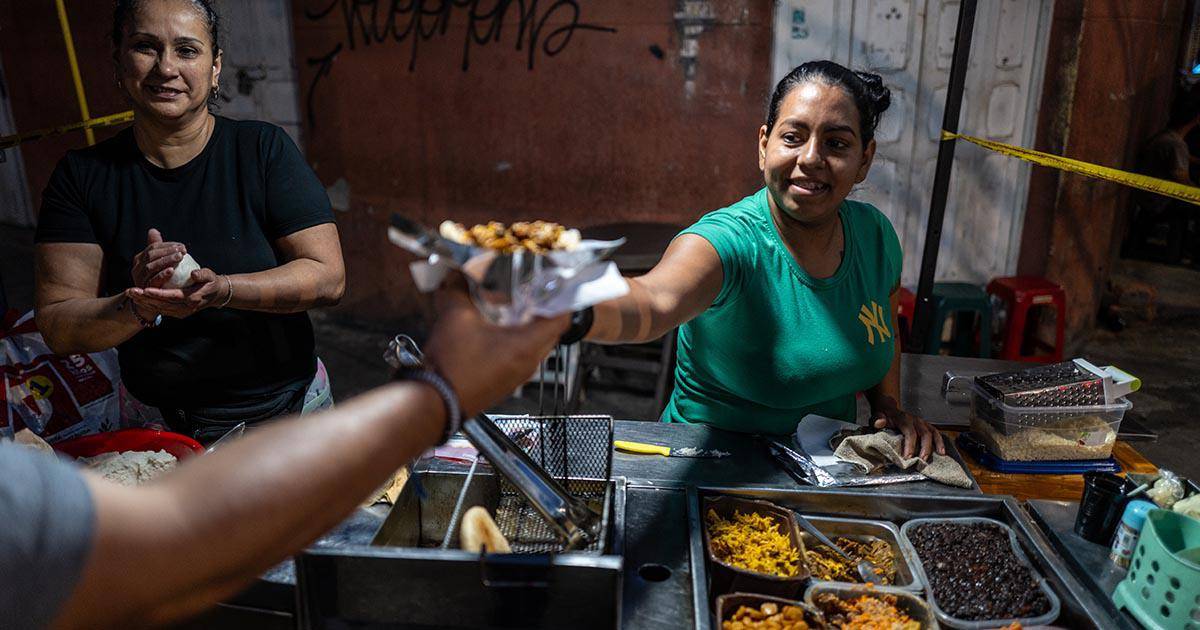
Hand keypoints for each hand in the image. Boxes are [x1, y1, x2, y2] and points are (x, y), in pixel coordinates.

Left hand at [125, 269, 229, 319]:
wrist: (215, 295)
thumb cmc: (210, 282)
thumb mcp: (210, 276)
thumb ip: (202, 274)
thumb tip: (193, 273)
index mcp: (193, 299)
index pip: (173, 297)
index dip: (159, 294)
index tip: (146, 289)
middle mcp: (185, 308)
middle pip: (162, 304)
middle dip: (145, 299)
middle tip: (130, 291)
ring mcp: (180, 312)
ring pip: (159, 308)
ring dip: (143, 302)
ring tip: (130, 294)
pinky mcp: (177, 313)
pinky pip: (160, 310)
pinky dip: (149, 305)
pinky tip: (138, 298)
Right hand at [131, 228, 187, 288]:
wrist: (150, 303)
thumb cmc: (157, 279)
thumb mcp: (157, 263)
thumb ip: (156, 248)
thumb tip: (153, 230)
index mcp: (139, 259)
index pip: (153, 248)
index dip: (167, 245)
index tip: (182, 246)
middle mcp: (136, 268)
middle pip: (151, 255)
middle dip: (168, 251)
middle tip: (183, 250)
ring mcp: (139, 279)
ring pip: (151, 267)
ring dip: (166, 261)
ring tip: (180, 257)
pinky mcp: (144, 290)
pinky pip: (153, 281)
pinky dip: (162, 275)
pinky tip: (172, 271)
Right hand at [422, 283, 568, 416]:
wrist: (436, 402)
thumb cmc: (451, 369)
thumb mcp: (455, 318)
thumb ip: (459, 291)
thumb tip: (456, 278)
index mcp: (527, 346)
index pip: (561, 320)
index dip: (559, 299)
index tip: (551, 287)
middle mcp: (529, 364)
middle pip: (550, 332)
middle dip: (541, 311)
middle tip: (527, 295)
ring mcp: (518, 376)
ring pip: (535, 346)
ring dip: (526, 328)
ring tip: (508, 311)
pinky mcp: (505, 383)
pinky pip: (521, 358)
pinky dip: (515, 343)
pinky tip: (493, 333)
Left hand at [872, 408, 944, 460]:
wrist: (888, 408)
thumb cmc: (883, 416)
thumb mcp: (877, 416)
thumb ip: (877, 420)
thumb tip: (880, 422)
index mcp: (903, 418)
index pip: (909, 432)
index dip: (910, 445)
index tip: (907, 457)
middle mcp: (915, 420)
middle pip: (924, 433)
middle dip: (924, 448)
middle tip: (922, 460)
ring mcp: (921, 422)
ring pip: (932, 433)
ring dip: (935, 445)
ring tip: (936, 457)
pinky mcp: (926, 426)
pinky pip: (936, 433)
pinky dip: (940, 442)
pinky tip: (941, 452)